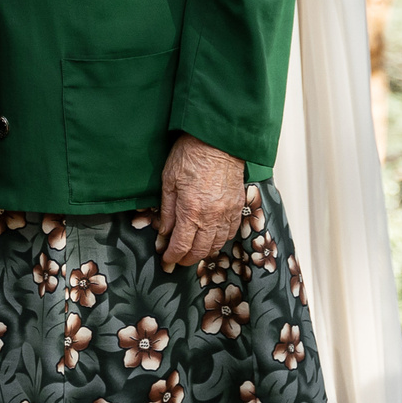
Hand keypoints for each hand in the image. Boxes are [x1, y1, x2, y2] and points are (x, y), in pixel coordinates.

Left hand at [154, 134, 245, 270]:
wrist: (217, 141)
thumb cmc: (190, 155)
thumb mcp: (168, 182)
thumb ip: (167, 211)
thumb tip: (163, 232)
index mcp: (191, 211)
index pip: (181, 246)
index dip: (173, 257)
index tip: (166, 261)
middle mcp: (211, 217)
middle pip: (201, 250)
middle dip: (187, 259)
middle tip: (177, 260)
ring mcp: (227, 213)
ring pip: (218, 244)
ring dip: (205, 252)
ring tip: (193, 252)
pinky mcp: (238, 206)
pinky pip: (231, 232)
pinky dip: (220, 240)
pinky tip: (212, 238)